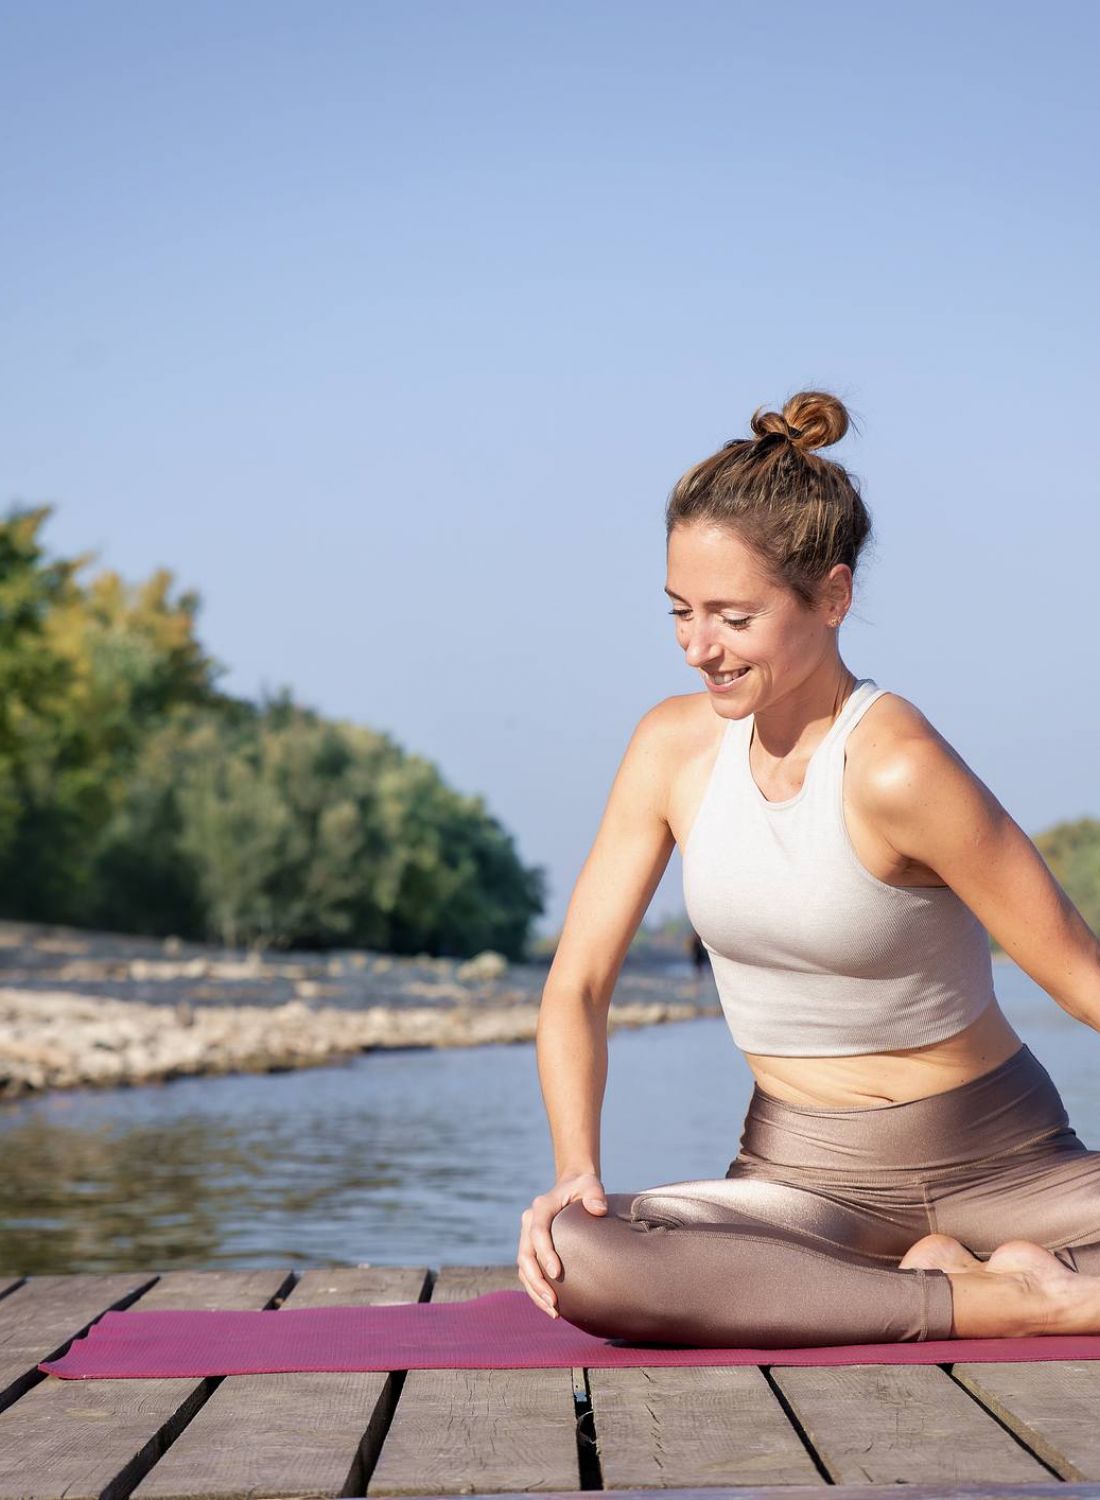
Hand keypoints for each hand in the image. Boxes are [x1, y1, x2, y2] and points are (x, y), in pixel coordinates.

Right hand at [516, 1172, 607, 1317]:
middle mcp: (529, 1221)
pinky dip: (536, 1290)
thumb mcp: (590, 1184)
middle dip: (537, 1280)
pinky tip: (552, 1306)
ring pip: (523, 1268)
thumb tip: (598, 1210)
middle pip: (525, 1254)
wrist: (572, 1187)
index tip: (557, 1273)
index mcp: (541, 1207)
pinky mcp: (532, 1249)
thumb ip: (594, 1194)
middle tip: (553, 1302)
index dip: (544, 1253)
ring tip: (553, 1311)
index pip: (537, 1231)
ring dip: (535, 1290)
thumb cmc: (583, 1188)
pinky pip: (528, 1272)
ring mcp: (528, 1236)